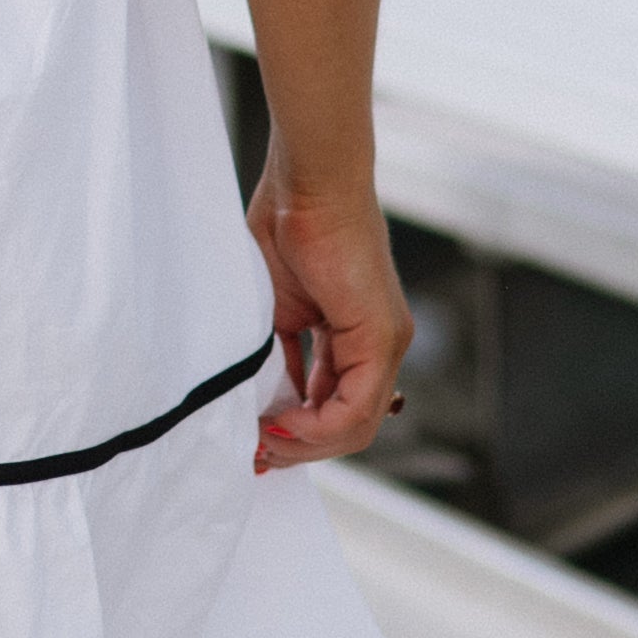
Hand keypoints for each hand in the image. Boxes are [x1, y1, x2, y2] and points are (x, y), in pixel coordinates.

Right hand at [246, 156, 409, 472]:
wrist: (306, 183)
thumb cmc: (284, 225)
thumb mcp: (272, 309)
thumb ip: (272, 356)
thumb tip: (254, 405)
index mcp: (354, 336)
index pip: (333, 407)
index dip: (294, 434)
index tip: (252, 441)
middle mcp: (379, 345)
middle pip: (346, 427)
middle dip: (296, 448)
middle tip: (253, 455)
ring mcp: (386, 342)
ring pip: (355, 425)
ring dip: (304, 444)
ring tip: (261, 444)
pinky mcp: (381, 337)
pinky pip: (356, 406)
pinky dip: (316, 426)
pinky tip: (281, 424)